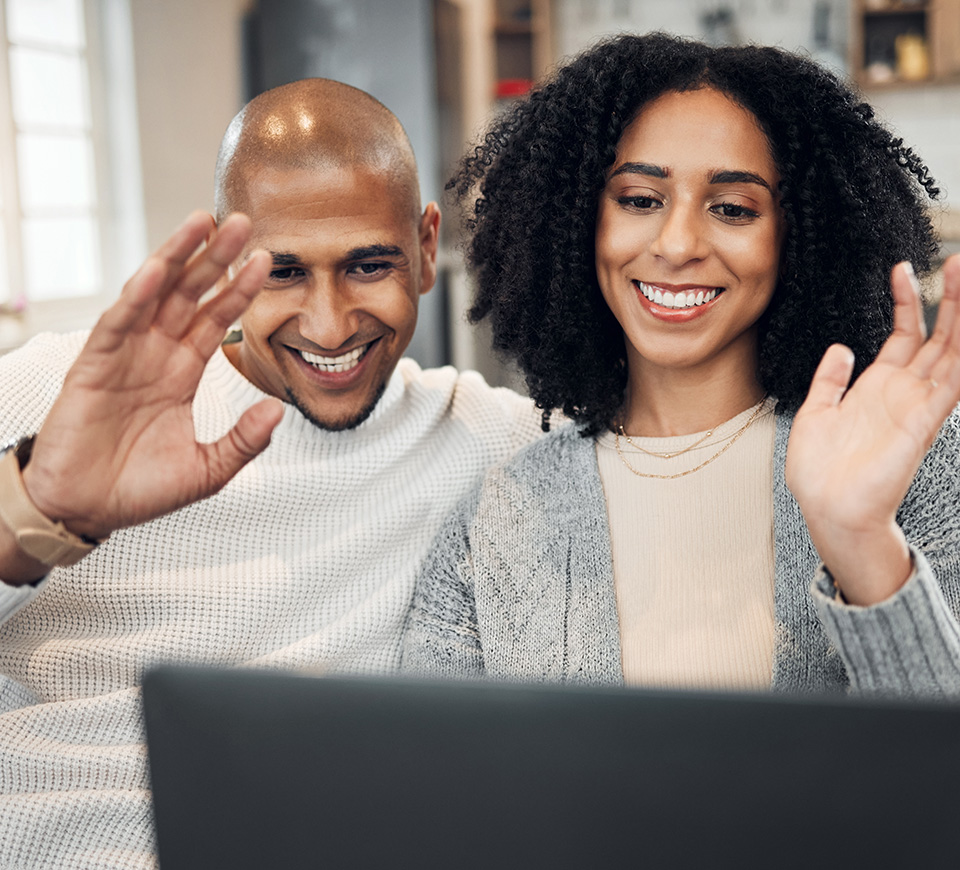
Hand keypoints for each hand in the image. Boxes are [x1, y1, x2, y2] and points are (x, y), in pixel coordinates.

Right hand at [19, 211, 281, 544]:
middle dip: (217, 258)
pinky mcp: (93, 366)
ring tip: (201, 224)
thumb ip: (244, 440)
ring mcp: (124, 356)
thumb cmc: (138, 490)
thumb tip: (278, 410)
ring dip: (178, 258)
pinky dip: (136, 296)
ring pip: (154, 294)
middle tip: (242, 222)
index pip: (217, 321)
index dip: (240, 290)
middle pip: (191, 295)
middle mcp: (155, 355)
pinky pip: (116, 324)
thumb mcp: (207, 470)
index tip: (266, 261)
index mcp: (181, 373)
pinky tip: (157, 271)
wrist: (85, 510)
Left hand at [786, 255, 959, 604]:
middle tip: (955, 259)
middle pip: (936, 335)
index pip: (902, 335)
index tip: (900, 268)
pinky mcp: (926, 418)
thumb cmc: (820, 470)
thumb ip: (829, 379)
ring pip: (951, 348)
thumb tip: (842, 346)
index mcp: (876, 387)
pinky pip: (954, 378)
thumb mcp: (814, 412)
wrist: (829, 507)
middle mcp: (903, 391)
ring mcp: (918, 403)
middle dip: (948, 297)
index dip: (905, 301)